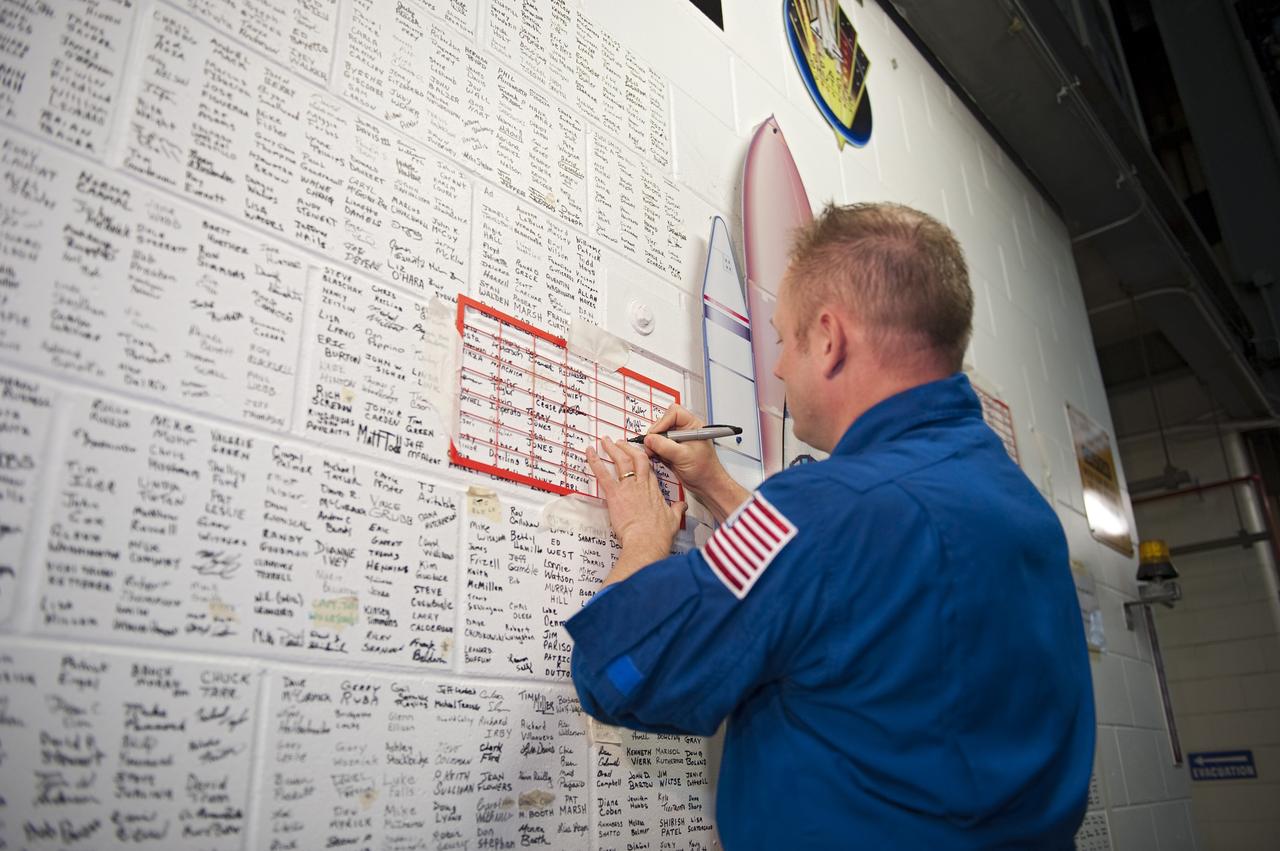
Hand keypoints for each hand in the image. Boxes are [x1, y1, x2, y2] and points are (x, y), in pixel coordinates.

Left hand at [586, 437, 685, 560]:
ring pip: (620, 460)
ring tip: (605, 441)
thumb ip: (677, 509)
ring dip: (612, 449)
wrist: (646, 541)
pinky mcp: (614, 494)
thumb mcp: (674, 519)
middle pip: (636, 458)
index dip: (641, 459)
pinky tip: (590, 453)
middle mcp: (641, 484)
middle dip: (627, 447)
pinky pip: (603, 474)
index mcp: (654, 489)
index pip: (647, 468)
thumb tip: (682, 506)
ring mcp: (627, 487)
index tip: (637, 455)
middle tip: (620, 442)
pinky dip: (595, 462)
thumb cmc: (658, 534)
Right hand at [642, 404, 748, 522]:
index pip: (674, 413)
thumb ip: (665, 446)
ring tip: (656, 455)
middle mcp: (684, 430)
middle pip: (663, 423)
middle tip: (652, 447)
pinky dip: (655, 451)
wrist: (706, 485)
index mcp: (693, 426)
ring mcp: (677, 440)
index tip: (656, 434)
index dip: (662, 422)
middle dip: (656, 435)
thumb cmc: (705, 470)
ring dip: (654, 445)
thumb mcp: (683, 456)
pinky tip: (659, 458)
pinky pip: (658, 445)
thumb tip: (650, 439)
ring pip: (658, 435)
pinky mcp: (672, 449)